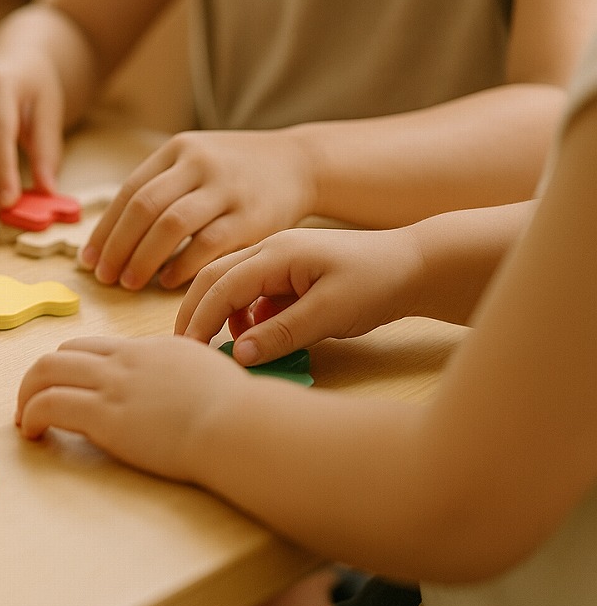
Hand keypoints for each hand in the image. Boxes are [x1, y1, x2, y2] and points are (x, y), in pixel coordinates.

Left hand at [16, 335, 249, 480]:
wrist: (238, 425)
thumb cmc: (239, 413)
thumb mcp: (210, 377)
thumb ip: (187, 376)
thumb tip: (187, 389)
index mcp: (152, 350)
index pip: (96, 347)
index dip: (73, 367)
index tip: (68, 389)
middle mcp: (126, 360)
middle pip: (63, 353)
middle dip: (40, 377)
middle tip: (34, 403)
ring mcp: (113, 385)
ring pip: (46, 371)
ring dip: (27, 395)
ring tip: (25, 420)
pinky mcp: (104, 415)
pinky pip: (49, 404)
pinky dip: (31, 416)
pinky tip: (33, 433)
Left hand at [80, 129, 315, 289]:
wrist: (299, 164)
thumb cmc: (234, 172)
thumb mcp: (194, 162)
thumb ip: (159, 189)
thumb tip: (110, 236)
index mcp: (177, 150)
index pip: (129, 192)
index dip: (106, 229)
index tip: (89, 259)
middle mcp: (199, 163)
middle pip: (144, 207)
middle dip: (118, 246)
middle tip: (104, 276)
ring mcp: (226, 188)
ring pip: (171, 225)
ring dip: (143, 258)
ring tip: (129, 283)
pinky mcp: (251, 215)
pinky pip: (207, 244)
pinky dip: (182, 266)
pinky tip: (167, 282)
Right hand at [176, 228, 423, 365]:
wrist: (419, 265)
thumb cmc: (379, 283)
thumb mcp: (329, 314)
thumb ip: (281, 334)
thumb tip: (238, 356)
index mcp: (278, 253)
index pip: (222, 286)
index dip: (200, 319)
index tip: (187, 350)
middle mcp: (271, 249)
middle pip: (215, 277)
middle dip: (196, 311)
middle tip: (186, 346)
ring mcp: (280, 257)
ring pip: (232, 282)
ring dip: (223, 313)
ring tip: (231, 346)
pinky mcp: (290, 271)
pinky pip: (254, 290)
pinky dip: (247, 313)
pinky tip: (261, 333)